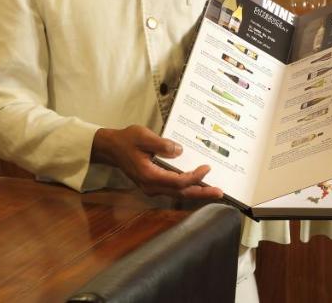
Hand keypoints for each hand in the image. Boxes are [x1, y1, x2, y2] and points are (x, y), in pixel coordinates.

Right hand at [91, 125, 222, 200]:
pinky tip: (196, 184)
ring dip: (196, 192)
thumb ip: (162, 144)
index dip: (195, 177)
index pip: (178, 181)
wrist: (111, 148)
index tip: (207, 168)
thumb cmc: (127, 140)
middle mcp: (152, 186)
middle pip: (181, 193)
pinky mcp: (153, 185)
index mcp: (149, 175)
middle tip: (219, 192)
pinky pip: (173, 190)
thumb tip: (180, 151)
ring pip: (178, 194)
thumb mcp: (143, 136)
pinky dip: (186, 188)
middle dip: (201, 192)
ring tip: (212, 190)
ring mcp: (152, 188)